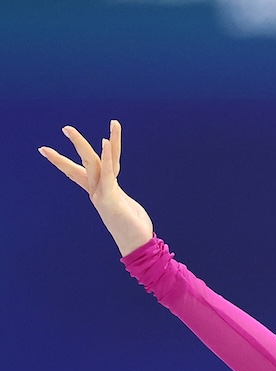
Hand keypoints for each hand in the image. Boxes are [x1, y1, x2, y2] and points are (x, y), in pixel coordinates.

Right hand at [39, 121, 153, 255]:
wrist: (136, 243)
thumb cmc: (132, 225)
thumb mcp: (122, 203)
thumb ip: (114, 192)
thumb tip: (114, 191)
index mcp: (99, 190)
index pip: (80, 170)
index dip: (63, 159)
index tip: (44, 150)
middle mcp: (97, 190)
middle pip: (85, 162)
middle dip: (76, 144)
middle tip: (65, 127)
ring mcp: (102, 193)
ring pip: (92, 163)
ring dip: (83, 144)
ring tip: (70, 129)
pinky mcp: (111, 197)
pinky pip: (109, 172)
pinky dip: (107, 156)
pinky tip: (104, 141)